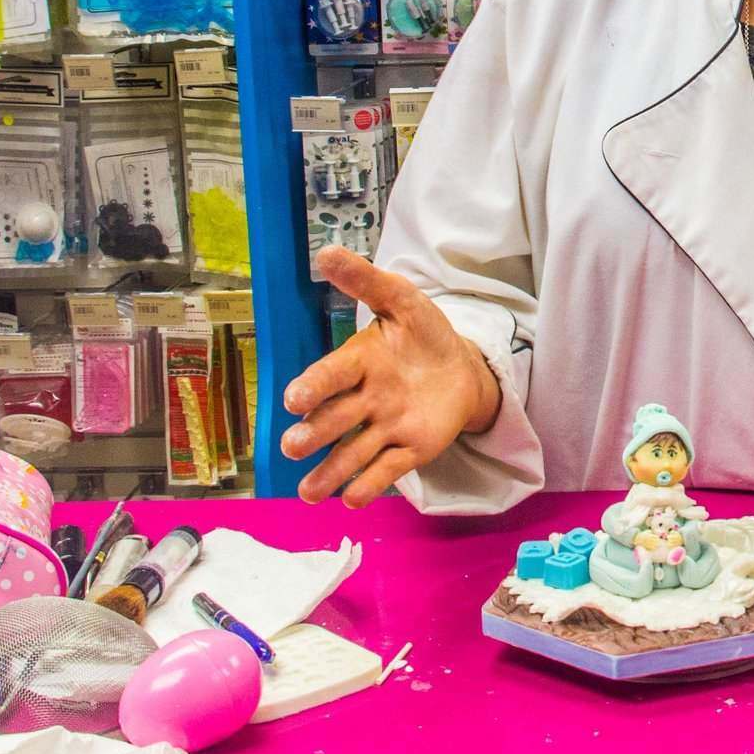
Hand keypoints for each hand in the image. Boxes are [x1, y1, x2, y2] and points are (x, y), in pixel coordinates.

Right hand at [279, 247, 501, 505]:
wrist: (461, 366)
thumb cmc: (422, 333)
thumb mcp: (402, 300)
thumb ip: (366, 281)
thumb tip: (326, 252)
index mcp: (359, 361)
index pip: (333, 374)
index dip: (315, 386)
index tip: (293, 399)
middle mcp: (365, 399)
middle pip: (335, 419)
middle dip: (314, 433)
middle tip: (293, 447)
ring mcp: (385, 427)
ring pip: (352, 453)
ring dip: (330, 472)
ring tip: (309, 493)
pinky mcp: (409, 449)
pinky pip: (388, 469)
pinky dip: (370, 486)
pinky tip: (352, 500)